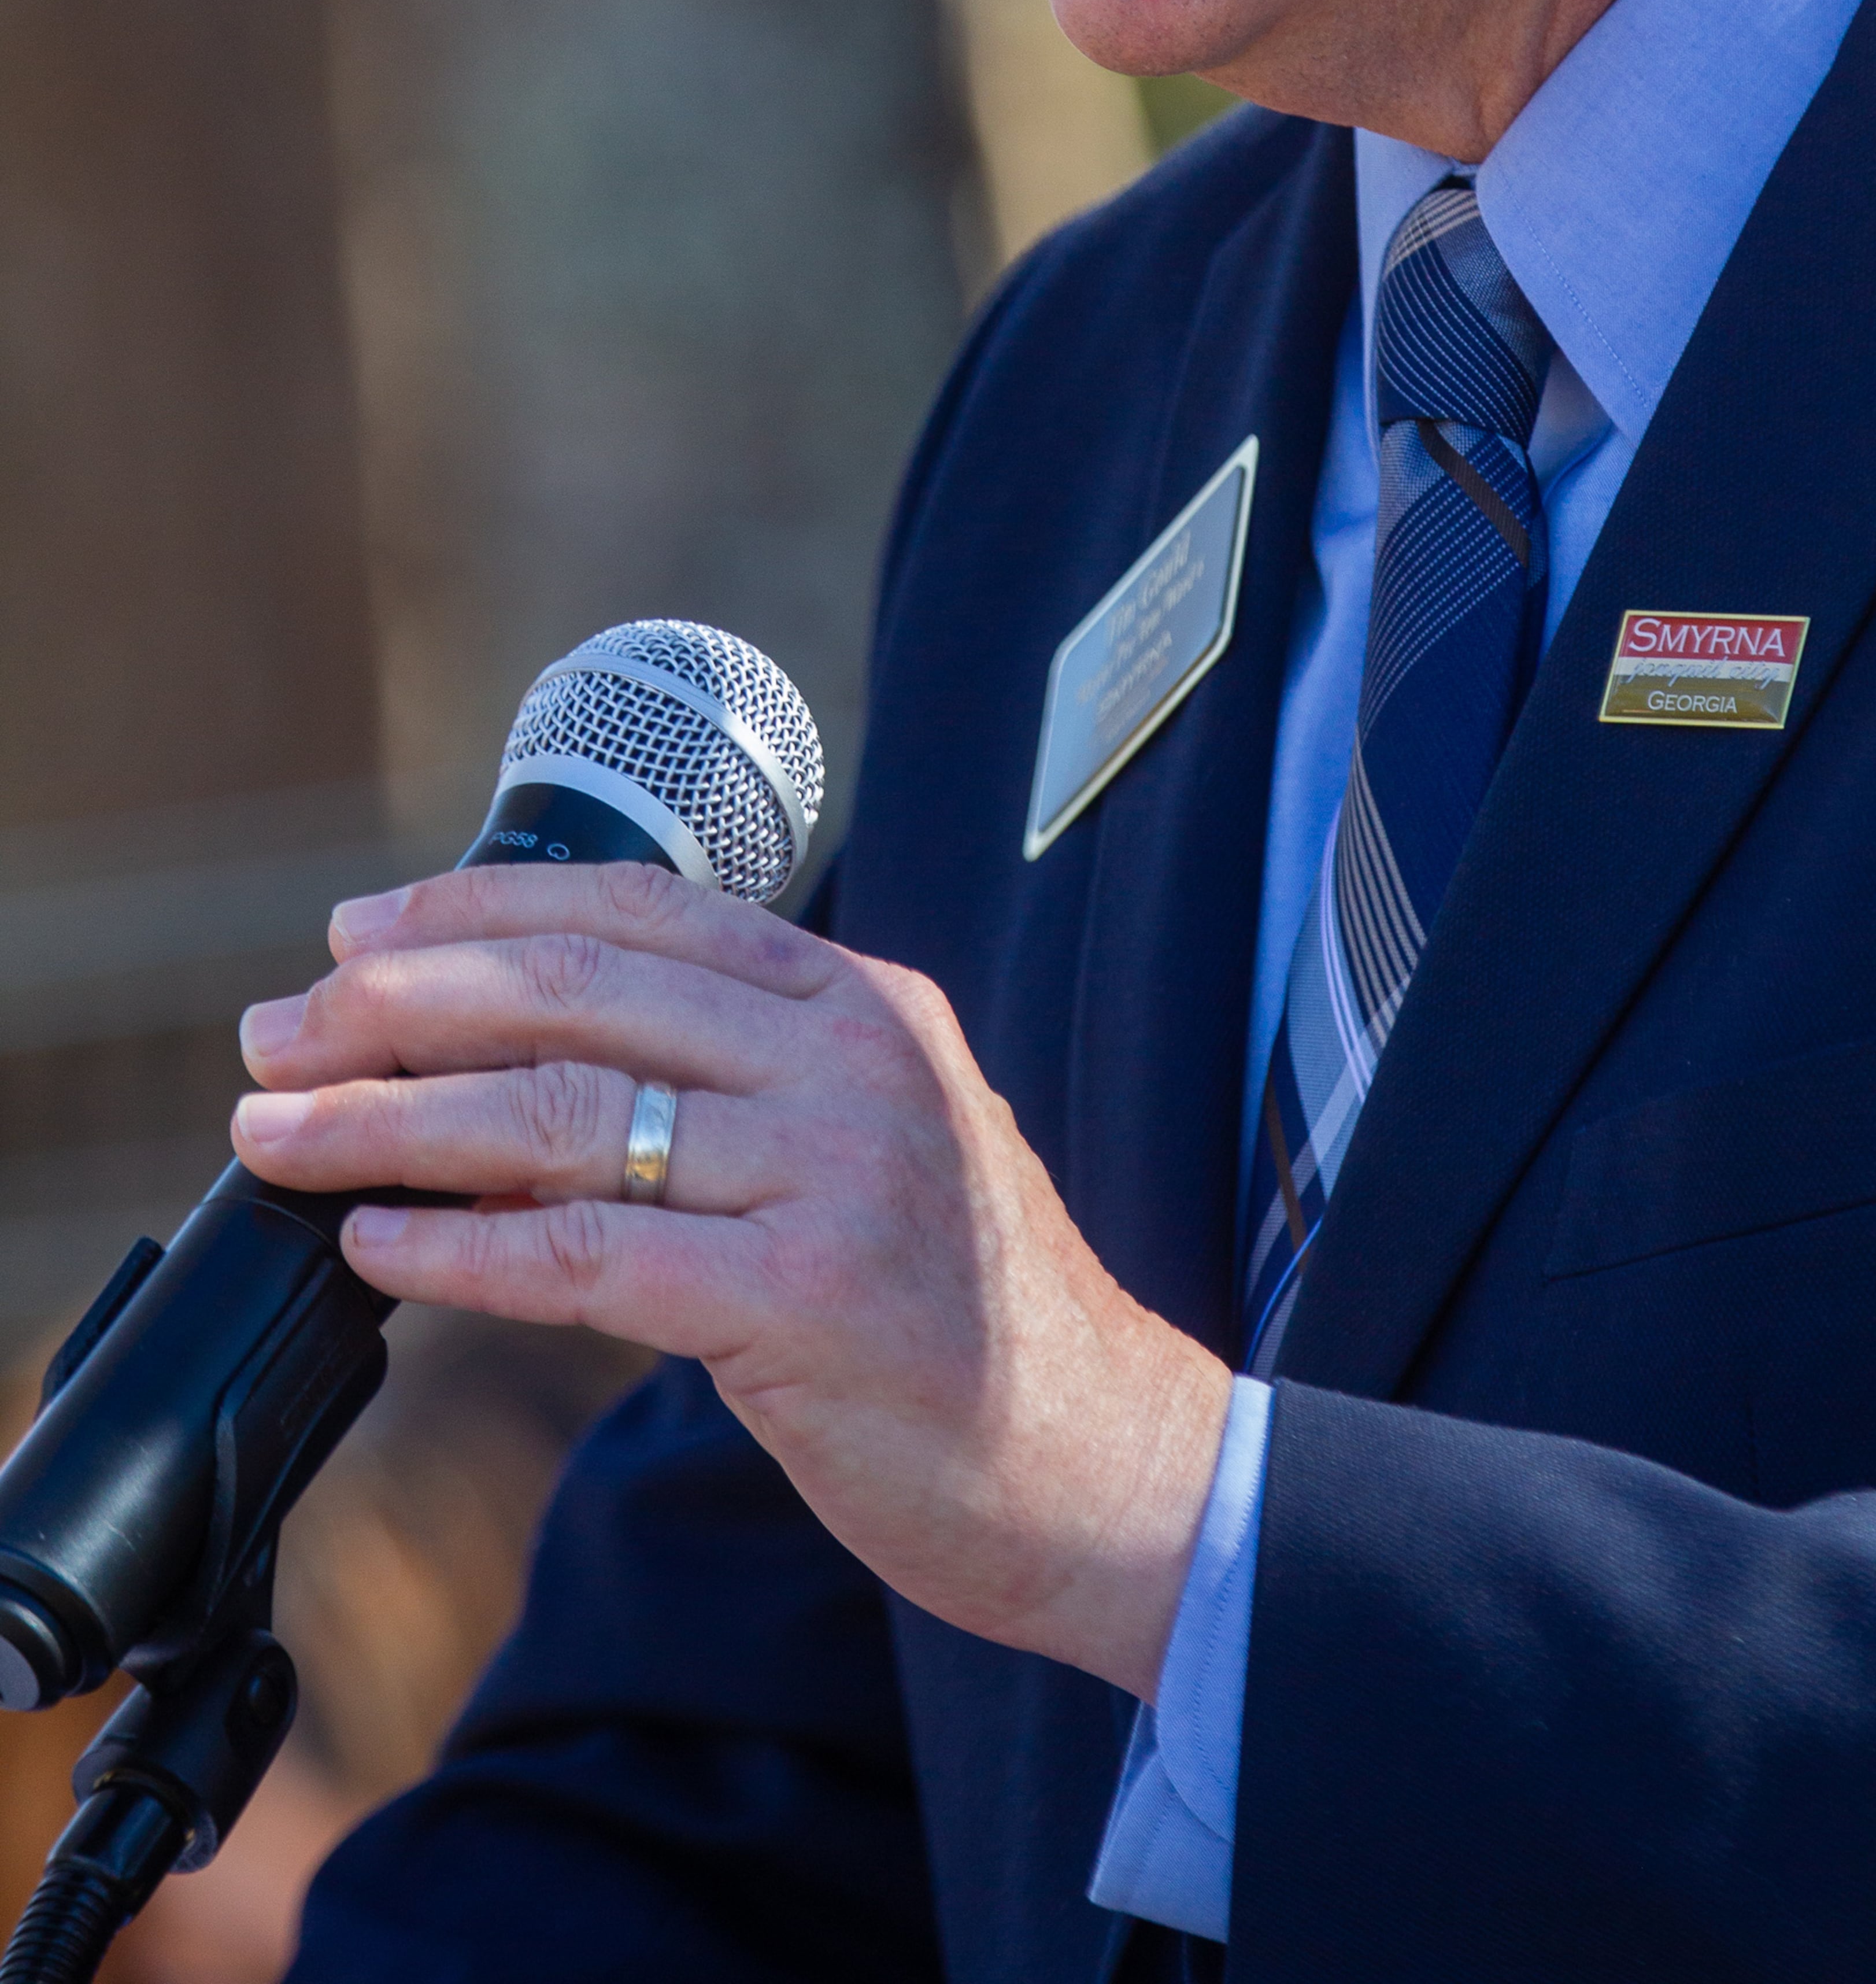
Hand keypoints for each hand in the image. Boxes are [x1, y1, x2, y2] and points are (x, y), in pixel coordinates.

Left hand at [230, 861, 1229, 1699]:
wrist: (1103, 1463)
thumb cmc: (965, 1312)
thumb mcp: (876, 1140)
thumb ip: (745, 1078)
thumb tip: (530, 1056)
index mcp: (864, 1001)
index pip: (642, 910)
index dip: (478, 909)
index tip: (353, 935)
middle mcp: (853, 1061)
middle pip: (579, 995)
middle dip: (399, 1006)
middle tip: (275, 1035)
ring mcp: (835, 1177)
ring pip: (562, 1116)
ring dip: (390, 1122)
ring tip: (276, 1135)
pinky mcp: (807, 1305)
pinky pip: (590, 1257)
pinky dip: (462, 1247)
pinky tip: (373, 1247)